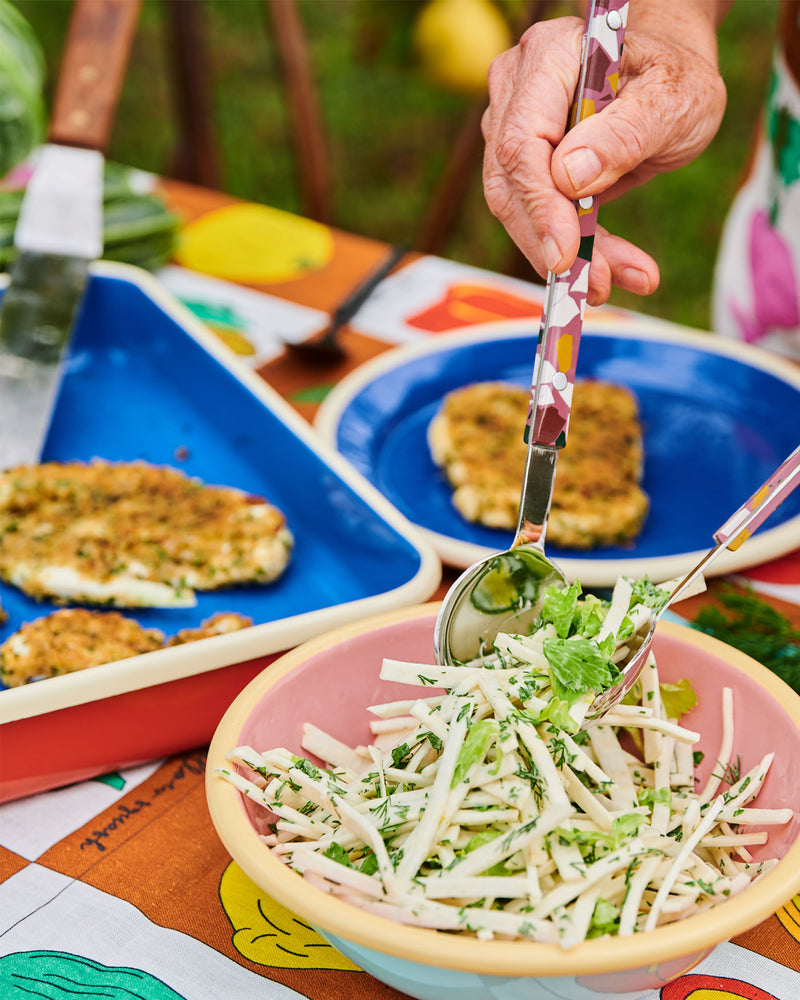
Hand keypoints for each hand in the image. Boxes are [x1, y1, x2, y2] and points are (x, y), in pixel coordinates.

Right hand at [481, 4, 728, 304]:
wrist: (670, 84)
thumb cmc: (675, 80)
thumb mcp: (673, 99)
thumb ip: (625, 133)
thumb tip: (568, 178)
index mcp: (549, 57)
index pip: (523, 142)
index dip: (540, 205)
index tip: (564, 256)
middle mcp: (516, 89)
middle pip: (511, 183)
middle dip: (551, 243)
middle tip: (595, 284)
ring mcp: (511, 128)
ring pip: (518, 210)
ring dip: (563, 256)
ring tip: (609, 282)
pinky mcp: (523, 167)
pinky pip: (536, 219)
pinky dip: (572, 252)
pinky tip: (608, 272)